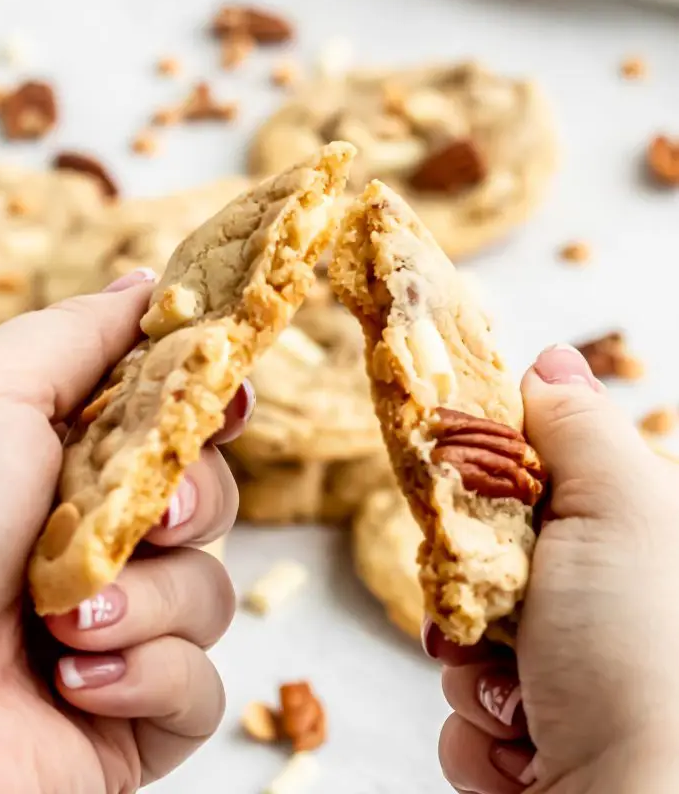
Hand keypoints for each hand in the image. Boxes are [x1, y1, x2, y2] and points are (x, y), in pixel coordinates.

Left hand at [0, 269, 249, 793]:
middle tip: (150, 516)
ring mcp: (116, 631)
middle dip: (190, 503)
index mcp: (65, 465)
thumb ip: (81, 333)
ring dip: (148, 601)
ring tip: (66, 619)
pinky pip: (198, 688)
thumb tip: (148, 285)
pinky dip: (147, 678)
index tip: (227, 402)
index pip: (172, 427)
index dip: (210, 411)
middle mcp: (95, 544)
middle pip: (209, 500)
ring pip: (210, 594)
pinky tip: (73, 682)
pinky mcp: (130, 718)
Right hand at [431, 344, 678, 792]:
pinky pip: (463, 715)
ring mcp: (569, 678)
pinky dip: (479, 732)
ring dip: (470, 669)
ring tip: (520, 696)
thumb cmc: (643, 660)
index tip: (461, 485)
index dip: (488, 475)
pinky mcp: (535, 744)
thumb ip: (576, 427)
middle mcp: (604, 607)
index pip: (535, 474)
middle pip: (484, 555)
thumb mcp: (618, 509)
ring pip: (462, 638)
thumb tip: (551, 357)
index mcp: (634, 539)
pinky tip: (525, 748)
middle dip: (470, 586)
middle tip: (499, 610)